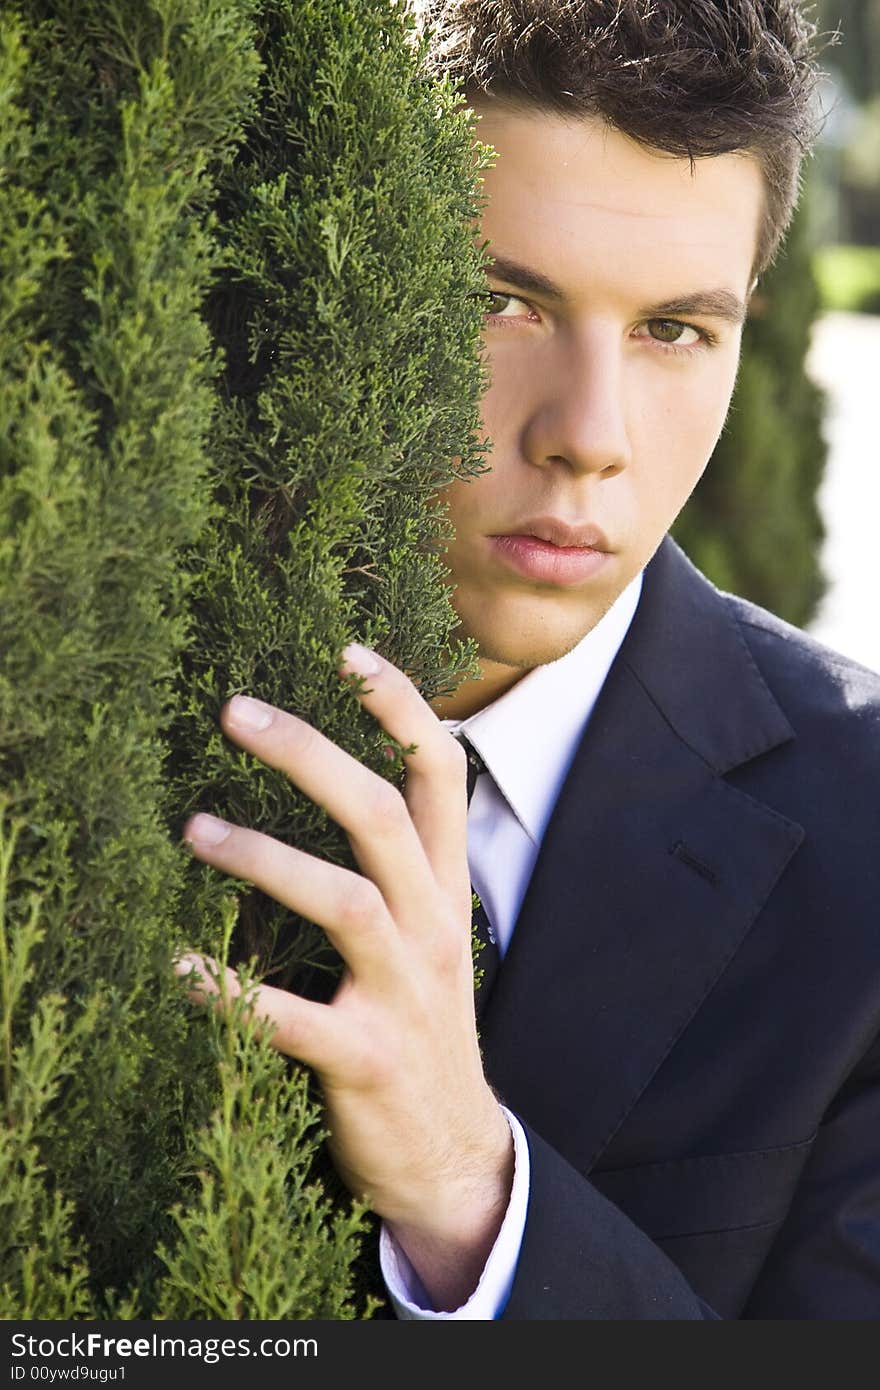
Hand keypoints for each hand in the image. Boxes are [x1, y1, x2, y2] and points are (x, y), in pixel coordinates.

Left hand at [179, 643, 513, 1310]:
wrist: (453, 1155)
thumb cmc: (424, 1029)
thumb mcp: (433, 937)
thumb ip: (404, 869)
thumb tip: (351, 785)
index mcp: (445, 891)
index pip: (441, 777)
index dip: (403, 708)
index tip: (348, 653)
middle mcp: (432, 929)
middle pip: (383, 816)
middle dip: (312, 755)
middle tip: (233, 711)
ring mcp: (404, 995)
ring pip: (345, 901)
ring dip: (265, 857)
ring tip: (193, 829)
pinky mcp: (368, 1059)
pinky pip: (292, 1017)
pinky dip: (232, 994)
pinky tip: (177, 973)